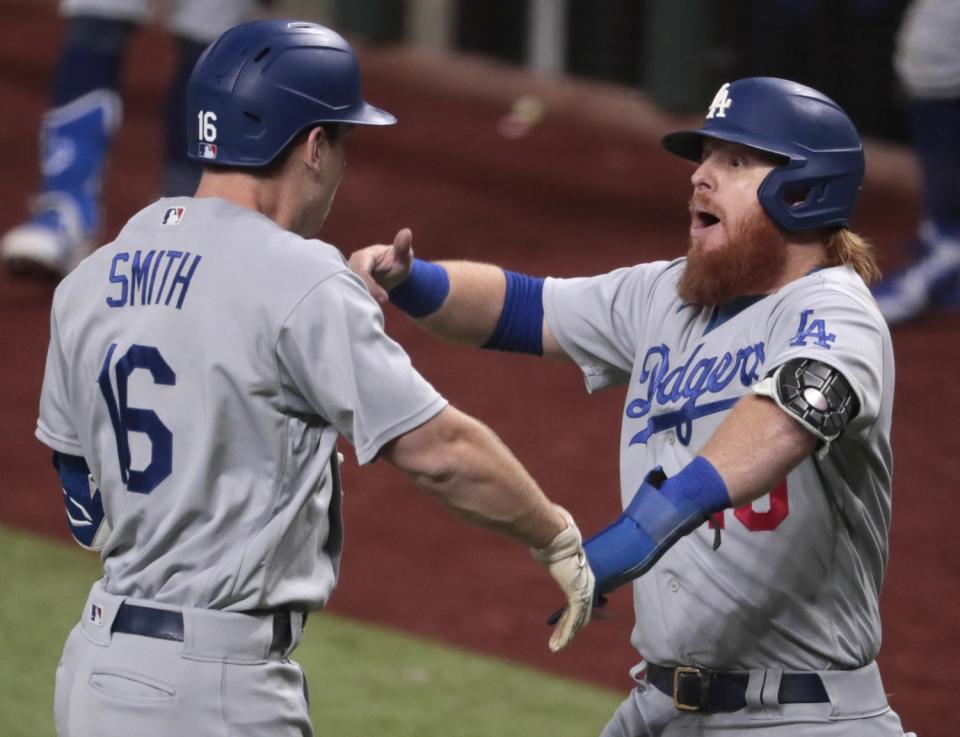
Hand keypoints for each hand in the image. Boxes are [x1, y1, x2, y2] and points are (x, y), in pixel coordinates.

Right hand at [348, 228, 413, 304]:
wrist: (392, 273)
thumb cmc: (398, 262)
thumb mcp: (404, 255)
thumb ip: (403, 247)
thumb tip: (407, 232)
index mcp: (363, 257)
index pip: (361, 270)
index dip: (371, 284)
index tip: (385, 299)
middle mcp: (350, 267)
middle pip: (351, 283)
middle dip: (365, 295)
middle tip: (380, 306)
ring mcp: (348, 279)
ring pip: (348, 292)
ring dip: (359, 302)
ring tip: (373, 311)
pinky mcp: (348, 289)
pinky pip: (348, 298)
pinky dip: (356, 306)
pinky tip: (367, 313)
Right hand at [530, 506, 594, 651]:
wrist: (557, 535)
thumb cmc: (554, 532)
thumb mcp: (553, 538)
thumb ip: (551, 537)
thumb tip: (546, 521)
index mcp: (581, 571)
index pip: (586, 593)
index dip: (592, 605)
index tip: (598, 610)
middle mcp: (585, 582)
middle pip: (586, 609)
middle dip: (585, 622)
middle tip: (581, 636)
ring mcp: (582, 590)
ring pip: (578, 620)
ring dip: (567, 634)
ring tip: (558, 646)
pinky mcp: (577, 597)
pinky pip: (572, 621)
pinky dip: (565, 635)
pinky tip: (557, 647)